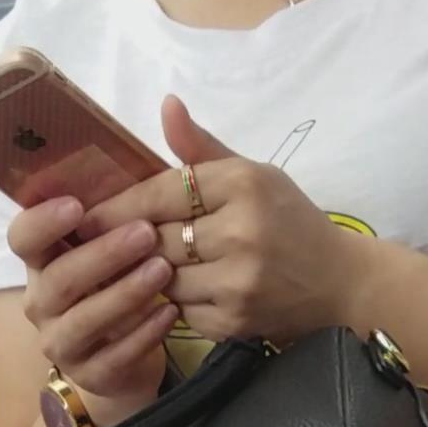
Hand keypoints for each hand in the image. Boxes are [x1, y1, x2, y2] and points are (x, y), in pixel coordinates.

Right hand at [10, 193, 175, 425]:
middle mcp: (41, 301)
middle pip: (57, 279)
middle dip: (102, 255)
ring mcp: (62, 341)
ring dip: (123, 294)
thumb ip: (144, 184)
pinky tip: (171, 314)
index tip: (77, 206)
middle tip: (146, 233)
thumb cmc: (126, 276)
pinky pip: (113, 357)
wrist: (131, 351)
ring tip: (163, 271)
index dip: (43, 223)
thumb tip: (172, 112)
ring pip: (83, 320)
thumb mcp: (130, 231)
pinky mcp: (90, 375)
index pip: (22, 238)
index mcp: (43, 259)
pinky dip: (143, 335)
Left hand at [86, 99, 370, 348]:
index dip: (120, 204)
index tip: (86, 212)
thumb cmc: (289, 222)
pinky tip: (181, 293)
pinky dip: (173, 303)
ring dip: (149, 273)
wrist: (341, 284)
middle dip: (126, 242)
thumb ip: (201, 147)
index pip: (161, 191)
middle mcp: (241, 231)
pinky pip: (179, 311)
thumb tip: (166, 104)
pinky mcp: (234, 322)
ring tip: (142, 266)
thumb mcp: (253, 174)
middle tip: (94, 243)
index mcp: (243, 184)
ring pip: (161, 277)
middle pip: (154, 236)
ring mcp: (238, 281)